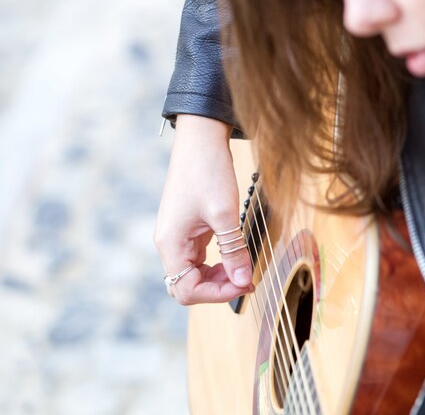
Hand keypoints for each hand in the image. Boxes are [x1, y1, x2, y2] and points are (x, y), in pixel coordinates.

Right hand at [154, 115, 252, 304]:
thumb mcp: (225, 214)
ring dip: (218, 277)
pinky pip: (198, 258)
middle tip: (245, 280)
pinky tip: (235, 256)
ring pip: (193, 273)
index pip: (186, 290)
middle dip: (217, 288)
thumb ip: (233, 251)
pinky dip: (216, 263)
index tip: (243, 284)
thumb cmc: (208, 171)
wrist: (201, 140)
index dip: (216, 294)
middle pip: (186, 286)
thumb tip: (243, 281)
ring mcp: (176, 236)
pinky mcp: (187, 229)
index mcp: (170, 244)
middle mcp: (168, 243)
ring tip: (243, 269)